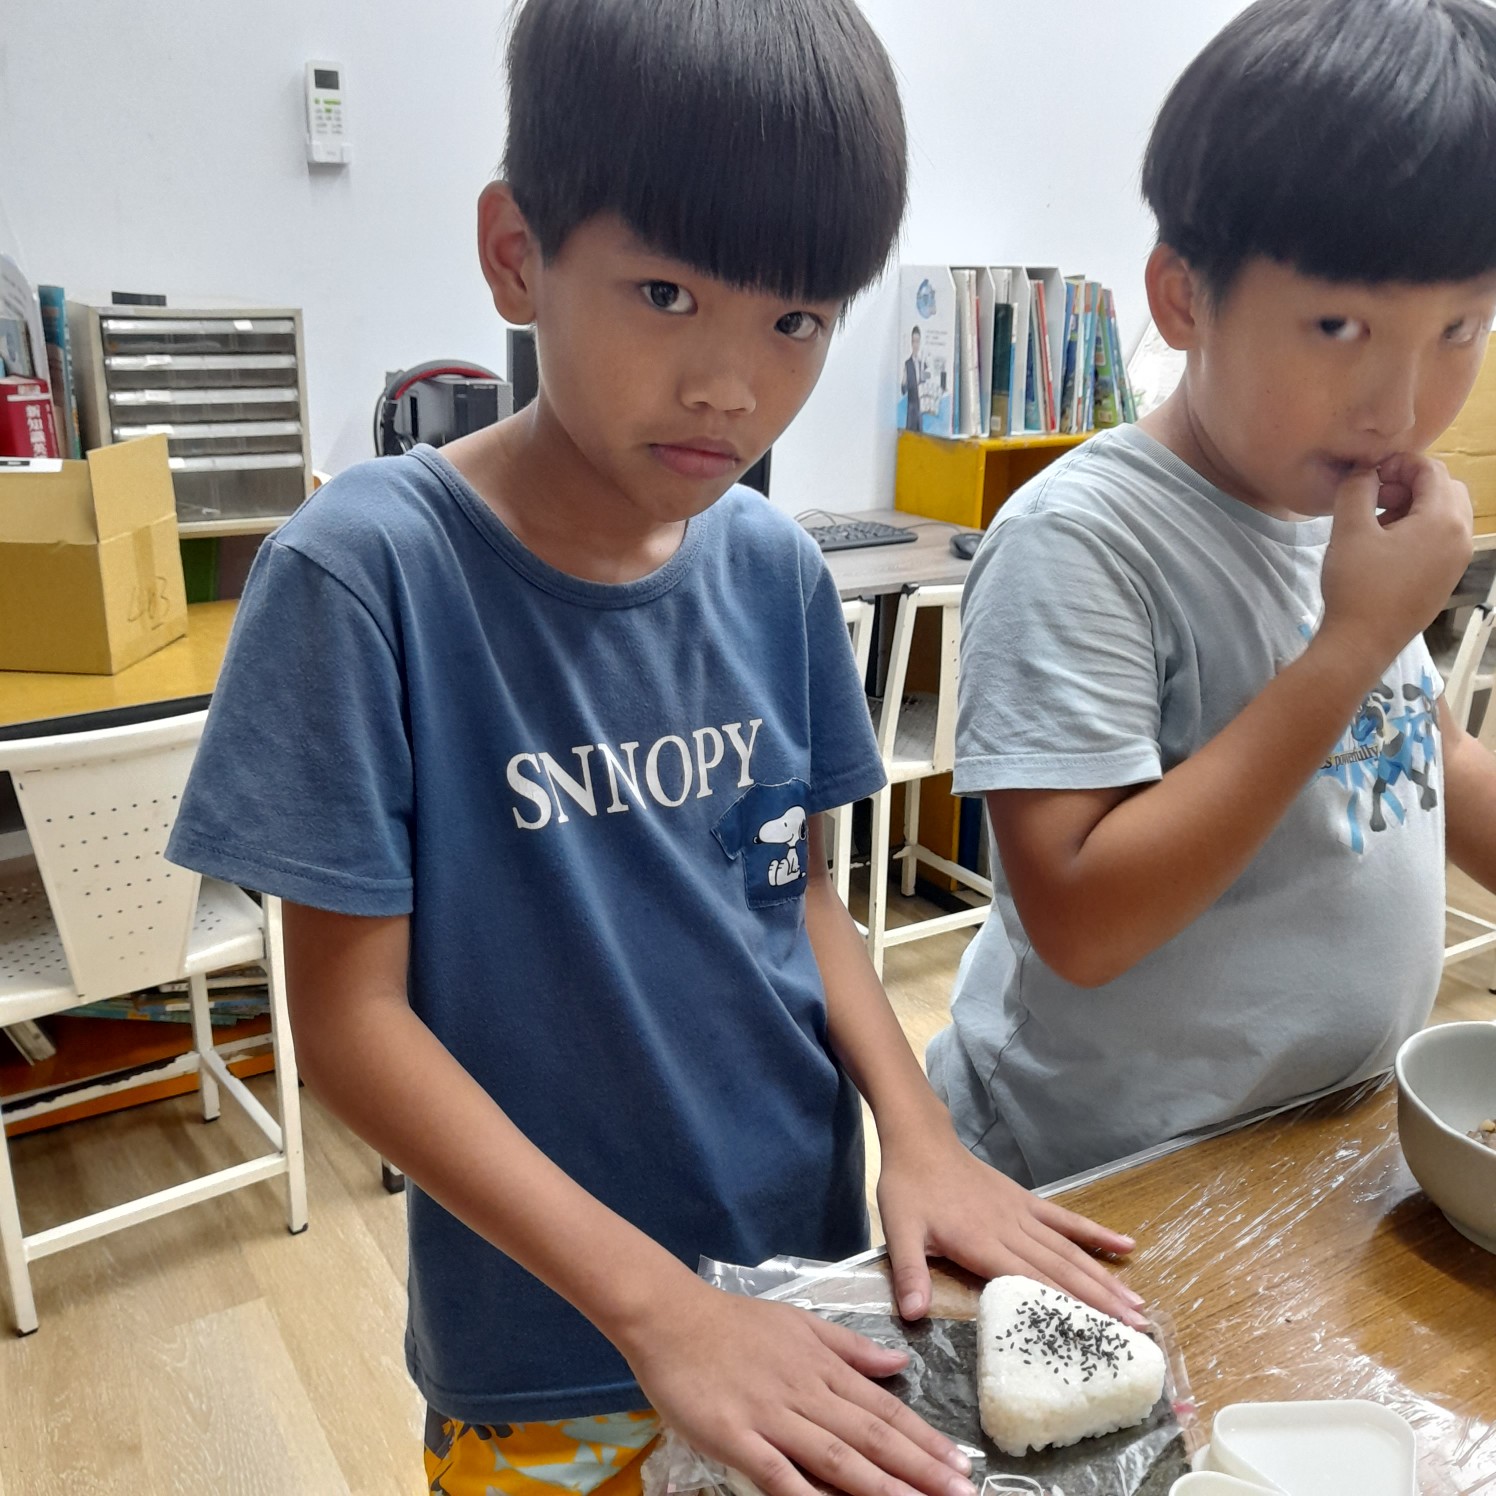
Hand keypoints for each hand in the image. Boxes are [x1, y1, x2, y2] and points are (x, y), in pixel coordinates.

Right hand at [620, 1281, 976, 1495]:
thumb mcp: (800, 1323)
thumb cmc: (734, 1323)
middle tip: (962, 1493)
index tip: (961, 1463)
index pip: (883, 1408)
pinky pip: (778, 1474)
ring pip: (837, 1458)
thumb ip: (850, 1347)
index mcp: (822, 1366)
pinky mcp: (736, 1436)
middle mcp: (806, 1392)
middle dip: (919, 1469)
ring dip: (882, 1486)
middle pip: (871, 1436)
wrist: (670, 1315)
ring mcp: (772, 1415)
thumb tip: (900, 1364)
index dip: (924, 1439)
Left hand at [875, 1120, 1145, 1329]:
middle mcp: (1011, 1229)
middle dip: (1101, 1300)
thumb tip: (912, 1315)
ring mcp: (1023, 1213)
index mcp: (983, 1243)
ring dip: (1104, 1276)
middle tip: (1138, 1327)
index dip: (1068, 1306)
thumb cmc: (909, 1189)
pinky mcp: (1026, 1200)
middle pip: (1062, 1269)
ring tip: (1137, 1302)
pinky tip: (1125, 1245)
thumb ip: (909, 1272)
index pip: (1033, 1281)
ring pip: (1070, 1249)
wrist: (921, 1142)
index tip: (1101, 1331)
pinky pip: (1065, 1219)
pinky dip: (1095, 1234)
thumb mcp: (899, 1231)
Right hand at [1318, 453, 1471, 677]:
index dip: (1399, 464)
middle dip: (1411, 484)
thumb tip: (1365, 471)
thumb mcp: (1350, 529)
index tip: (1369, 474)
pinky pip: (1442, 539)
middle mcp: (1461, 537)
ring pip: (1446, 515)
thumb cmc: (1357, 585)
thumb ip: (1358, 489)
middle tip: (1376, 496)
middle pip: (1446, 489)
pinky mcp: (1446, 579)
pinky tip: (1386, 546)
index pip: (1432, 471)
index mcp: (1444, 520)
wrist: (1362, 642)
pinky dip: (1420, 530)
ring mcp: (1457, 561)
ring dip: (1415, 506)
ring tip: (1377, 521)